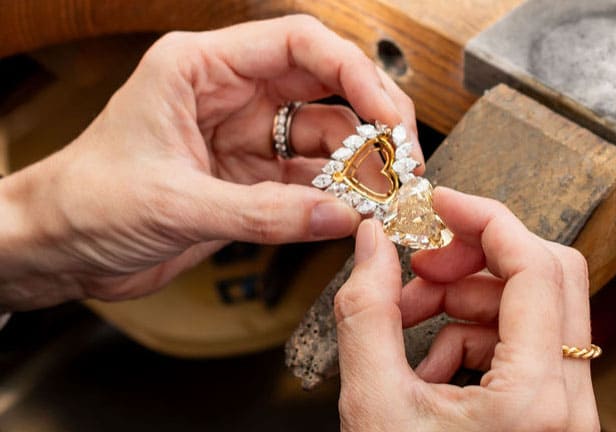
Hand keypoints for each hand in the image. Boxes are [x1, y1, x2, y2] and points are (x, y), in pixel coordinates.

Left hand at [0, 15, 421, 308]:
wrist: (59, 249)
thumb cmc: (86, 202)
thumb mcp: (173, 203)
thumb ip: (261, 214)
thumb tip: (341, 217)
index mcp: (201, 67)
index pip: (298, 45)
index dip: (353, 73)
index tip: (388, 114)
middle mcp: (230, 96)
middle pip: (324, 89)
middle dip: (370, 120)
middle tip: (403, 157)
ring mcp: (244, 139)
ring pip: (322, 139)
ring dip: (357, 166)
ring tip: (386, 193)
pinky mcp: (249, 180)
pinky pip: (307, 182)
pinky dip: (334, 198)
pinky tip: (354, 212)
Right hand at [334, 188, 598, 430]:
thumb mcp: (372, 405)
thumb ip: (367, 312)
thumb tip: (373, 242)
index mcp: (537, 401)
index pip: (536, 266)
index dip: (485, 217)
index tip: (439, 200)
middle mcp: (570, 405)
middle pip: (546, 278)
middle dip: (473, 259)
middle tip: (419, 263)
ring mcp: (567, 412)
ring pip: (530, 310)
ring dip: (464, 301)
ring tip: (406, 323)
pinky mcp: (551, 416)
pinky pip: (520, 346)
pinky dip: (471, 339)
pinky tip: (426, 366)